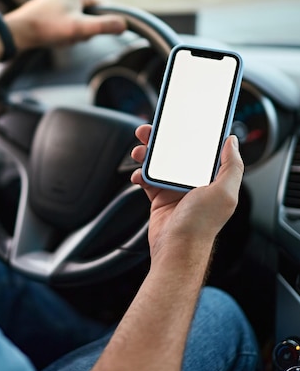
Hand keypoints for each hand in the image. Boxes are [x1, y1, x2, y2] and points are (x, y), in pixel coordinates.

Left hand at [5, 0, 125, 49]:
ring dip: (73, 33)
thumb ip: (103, 26)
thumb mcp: (79, 29)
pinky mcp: (52, 9)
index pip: (103, 7)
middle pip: (91, 15)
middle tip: (70, 35)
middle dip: (84, 30)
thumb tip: (124, 24)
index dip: (100, 24)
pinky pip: (68, 23)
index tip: (88, 34)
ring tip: (60, 36)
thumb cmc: (46, 27)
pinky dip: (64, 32)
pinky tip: (54, 36)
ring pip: (79, 21)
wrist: (18, 32)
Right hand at [131, 124, 243, 258]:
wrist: (176, 249)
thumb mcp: (224, 192)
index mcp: (212, 178)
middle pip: (177, 152)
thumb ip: (232, 165)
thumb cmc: (200, 225)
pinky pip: (147, 179)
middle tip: (149, 131)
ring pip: (159, 162)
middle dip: (162, 139)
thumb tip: (232, 141)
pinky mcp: (159, 197)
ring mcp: (175, 189)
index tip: (181, 120)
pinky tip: (137, 174)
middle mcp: (194, 182)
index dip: (192, 133)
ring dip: (147, 153)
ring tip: (139, 150)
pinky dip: (139, 174)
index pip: (202, 149)